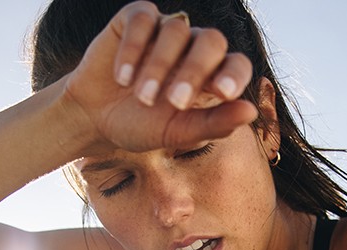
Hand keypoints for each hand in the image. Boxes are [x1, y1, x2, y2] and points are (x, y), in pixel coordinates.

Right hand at [63, 1, 257, 154]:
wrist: (95, 119)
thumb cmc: (142, 126)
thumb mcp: (177, 133)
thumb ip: (214, 124)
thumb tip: (251, 113)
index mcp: (211, 75)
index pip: (236, 64)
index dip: (235, 74)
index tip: (223, 92)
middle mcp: (193, 47)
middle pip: (211, 41)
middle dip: (195, 71)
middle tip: (175, 102)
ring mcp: (164, 29)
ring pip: (176, 31)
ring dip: (159, 67)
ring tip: (141, 97)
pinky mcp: (135, 18)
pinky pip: (143, 19)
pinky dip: (133, 49)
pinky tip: (122, 77)